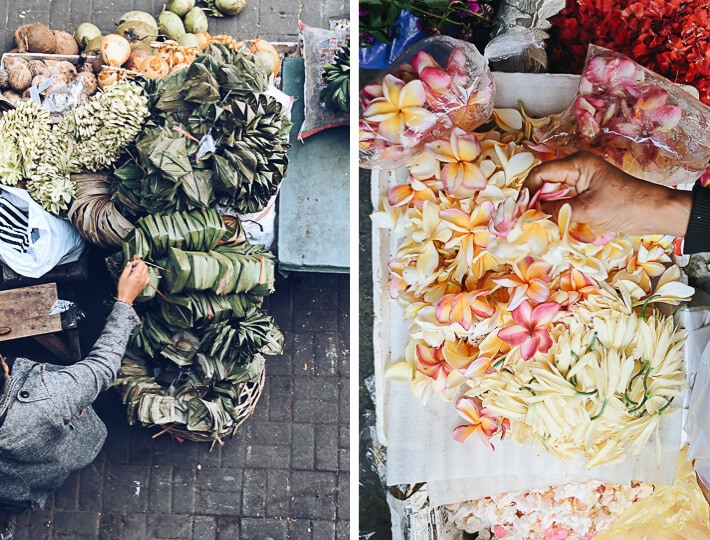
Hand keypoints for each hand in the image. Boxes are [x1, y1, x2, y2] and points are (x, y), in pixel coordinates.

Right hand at [116, 259, 149, 305]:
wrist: (126, 297)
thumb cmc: (124, 289)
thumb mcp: (123, 276)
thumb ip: (127, 268)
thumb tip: (130, 264)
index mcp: (137, 275)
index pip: (141, 263)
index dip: (136, 262)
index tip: (132, 264)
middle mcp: (142, 277)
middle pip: (145, 266)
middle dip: (140, 264)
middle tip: (133, 266)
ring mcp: (144, 281)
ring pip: (147, 271)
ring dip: (142, 269)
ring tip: (135, 271)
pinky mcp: (145, 284)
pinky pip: (147, 276)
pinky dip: (144, 274)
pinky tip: (139, 275)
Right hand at [523, 151, 692, 236]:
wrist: (653, 212)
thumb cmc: (624, 206)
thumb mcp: (586, 210)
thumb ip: (556, 211)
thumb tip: (531, 215)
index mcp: (577, 163)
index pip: (540, 173)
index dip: (527, 190)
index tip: (519, 210)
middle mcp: (576, 167)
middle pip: (543, 180)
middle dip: (531, 198)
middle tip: (521, 217)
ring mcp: (581, 179)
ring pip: (551, 190)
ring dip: (541, 205)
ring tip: (531, 221)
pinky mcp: (585, 191)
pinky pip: (562, 197)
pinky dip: (553, 208)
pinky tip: (547, 221)